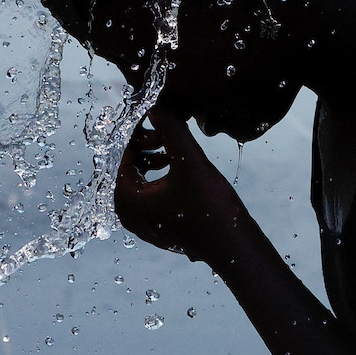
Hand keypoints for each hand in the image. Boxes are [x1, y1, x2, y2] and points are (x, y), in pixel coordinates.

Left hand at [115, 111, 247, 262]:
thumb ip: (171, 130)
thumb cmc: (211, 208)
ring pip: (139, 179)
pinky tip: (182, 169)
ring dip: (153, 160)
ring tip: (175, 152)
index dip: (137, 134)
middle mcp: (128, 215)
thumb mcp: (190, 162)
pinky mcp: (157, 226)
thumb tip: (155, 108)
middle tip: (165, 137)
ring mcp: (142, 223)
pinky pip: (149, 193)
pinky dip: (160, 177)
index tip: (157, 123)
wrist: (234, 246)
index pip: (121, 155)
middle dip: (145, 147)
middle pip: (127, 167)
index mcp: (126, 201)